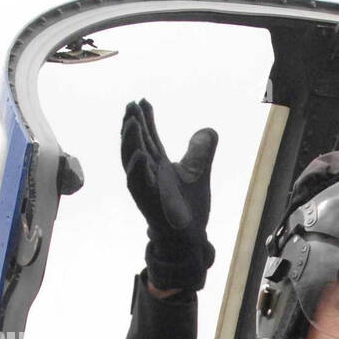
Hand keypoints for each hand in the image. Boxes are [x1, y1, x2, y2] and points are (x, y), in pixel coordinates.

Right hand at [121, 99, 216, 291]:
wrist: (189, 238)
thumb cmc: (189, 208)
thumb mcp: (199, 172)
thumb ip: (202, 151)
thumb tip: (208, 130)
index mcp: (158, 165)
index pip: (149, 137)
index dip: (146, 119)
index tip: (142, 100)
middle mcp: (149, 174)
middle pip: (136, 144)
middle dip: (132, 124)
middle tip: (131, 104)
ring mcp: (146, 188)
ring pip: (131, 161)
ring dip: (130, 141)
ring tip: (132, 121)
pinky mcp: (147, 203)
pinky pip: (138, 186)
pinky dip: (137, 170)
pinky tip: (140, 155)